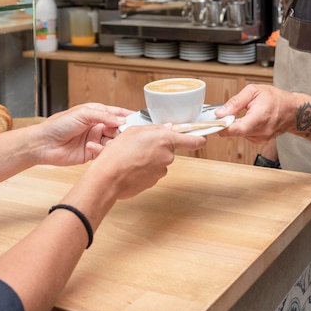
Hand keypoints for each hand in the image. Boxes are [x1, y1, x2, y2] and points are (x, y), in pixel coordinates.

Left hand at [34, 103, 133, 165]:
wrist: (43, 144)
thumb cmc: (58, 125)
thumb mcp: (83, 114)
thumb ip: (104, 116)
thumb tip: (121, 120)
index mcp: (96, 113)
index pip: (117, 113)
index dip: (129, 116)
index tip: (140, 120)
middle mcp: (97, 126)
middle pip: (118, 129)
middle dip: (124, 132)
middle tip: (128, 135)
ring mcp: (95, 140)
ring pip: (114, 142)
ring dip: (115, 143)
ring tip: (112, 143)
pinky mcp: (92, 153)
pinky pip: (105, 153)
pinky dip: (105, 152)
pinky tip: (98, 149)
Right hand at [86, 124, 206, 199]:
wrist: (108, 178)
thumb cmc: (118, 153)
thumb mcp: (133, 131)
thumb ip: (153, 129)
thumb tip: (166, 129)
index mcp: (165, 139)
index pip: (191, 140)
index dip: (198, 138)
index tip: (202, 138)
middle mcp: (167, 155)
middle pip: (168, 149)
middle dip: (157, 147)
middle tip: (139, 146)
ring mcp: (161, 170)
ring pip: (159, 161)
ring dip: (149, 159)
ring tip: (131, 157)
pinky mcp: (154, 182)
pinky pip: (152, 172)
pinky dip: (143, 170)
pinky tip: (131, 168)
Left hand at [214, 84, 294, 143]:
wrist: (293, 110)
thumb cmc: (277, 99)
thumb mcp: (254, 91)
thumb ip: (235, 102)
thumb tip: (220, 112)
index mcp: (260, 117)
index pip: (236, 128)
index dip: (222, 127)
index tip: (212, 124)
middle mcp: (261, 131)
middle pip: (235, 132)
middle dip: (226, 123)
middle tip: (223, 115)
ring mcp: (261, 138)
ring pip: (239, 134)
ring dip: (236, 125)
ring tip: (243, 113)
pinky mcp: (259, 141)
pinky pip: (245, 135)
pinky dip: (243, 128)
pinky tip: (249, 119)